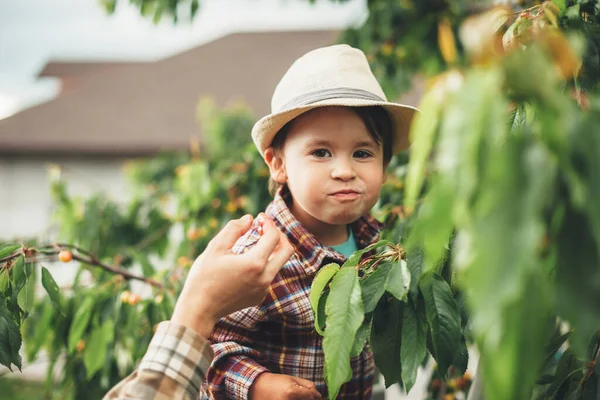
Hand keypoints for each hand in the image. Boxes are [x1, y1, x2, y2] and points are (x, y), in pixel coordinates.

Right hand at [171, 214, 292, 336]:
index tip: (259, 217)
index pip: (274, 236)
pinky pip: (268, 275)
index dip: (268, 223)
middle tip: (264, 229)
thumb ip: (234, 229)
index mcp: (255, 263)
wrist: (199, 309)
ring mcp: (264, 289)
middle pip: (287, 251)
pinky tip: (246, 260)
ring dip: (271, 250)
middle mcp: (265, 278)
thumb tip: (249, 219)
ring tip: (256, 241)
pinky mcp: (259, 296)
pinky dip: (263, 264)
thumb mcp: (216, 247)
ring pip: (279, 263)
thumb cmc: (204, 277)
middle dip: (278, 236)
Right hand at [250, 373, 321, 399]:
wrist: (257, 387)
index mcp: (291, 392)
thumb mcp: (292, 379)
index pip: (311, 397)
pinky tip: (289, 399)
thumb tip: (319, 396)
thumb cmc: (276, 382)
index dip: (312, 395)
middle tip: (299, 396)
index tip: (308, 393)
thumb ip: (308, 386)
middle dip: (307, 399)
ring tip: (292, 397)